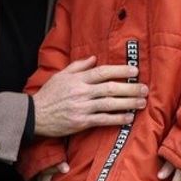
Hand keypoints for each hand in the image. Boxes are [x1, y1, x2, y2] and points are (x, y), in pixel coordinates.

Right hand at [33, 56, 147, 137]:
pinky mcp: (81, 122)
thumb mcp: (61, 75)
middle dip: (130, 88)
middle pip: (110, 88)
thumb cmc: (49, 94)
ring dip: (128, 103)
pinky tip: (129, 118)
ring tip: (142, 103)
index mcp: (77, 79)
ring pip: (109, 104)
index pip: (102, 72)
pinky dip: (117, 119)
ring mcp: (82, 107)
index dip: (120, 70)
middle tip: (145, 88)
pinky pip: (103, 120)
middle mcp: (81, 92)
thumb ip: (78, 66)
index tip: (134, 71)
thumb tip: (94, 58)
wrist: (35, 115)